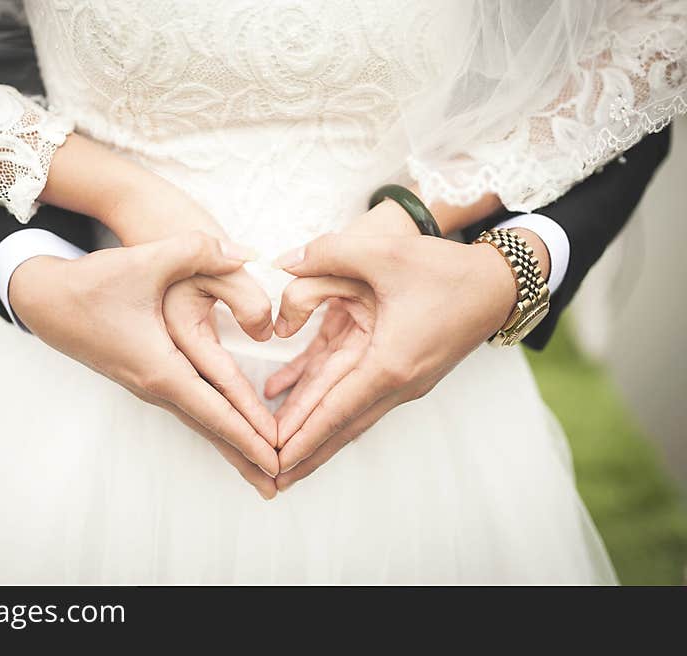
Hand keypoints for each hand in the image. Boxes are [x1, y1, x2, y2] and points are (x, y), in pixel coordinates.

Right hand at [9, 232, 279, 497]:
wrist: (44, 300)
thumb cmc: (92, 284)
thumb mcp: (145, 260)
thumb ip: (198, 251)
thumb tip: (245, 252)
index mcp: (159, 367)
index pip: (214, 409)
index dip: (249, 433)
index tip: (277, 457)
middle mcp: (155, 385)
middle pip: (210, 428)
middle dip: (245, 455)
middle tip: (280, 483)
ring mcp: (148, 385)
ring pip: (200, 421)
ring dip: (231, 444)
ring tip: (259, 468)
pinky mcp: (146, 376)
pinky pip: (189, 408)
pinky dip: (214, 424)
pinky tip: (228, 431)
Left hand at [269, 230, 520, 490]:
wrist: (498, 284)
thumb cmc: (445, 270)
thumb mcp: (384, 252)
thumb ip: (328, 253)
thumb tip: (283, 263)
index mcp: (389, 362)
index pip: (335, 410)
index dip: (302, 436)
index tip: (275, 462)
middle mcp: (396, 383)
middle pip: (340, 426)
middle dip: (305, 453)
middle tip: (270, 478)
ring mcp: (402, 382)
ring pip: (349, 415)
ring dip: (316, 436)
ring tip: (285, 459)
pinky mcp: (402, 372)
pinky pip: (357, 394)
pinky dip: (328, 403)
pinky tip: (295, 397)